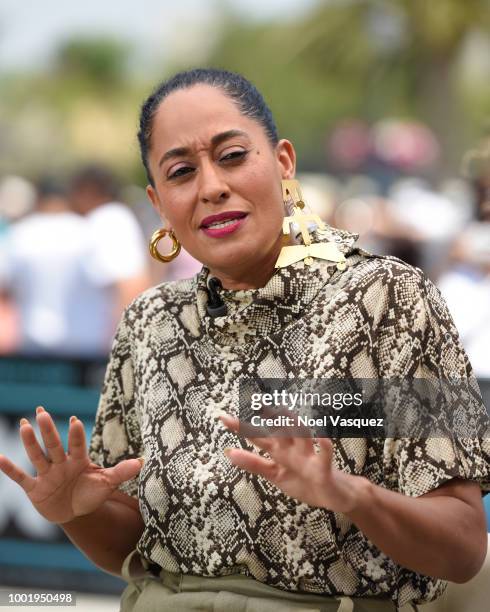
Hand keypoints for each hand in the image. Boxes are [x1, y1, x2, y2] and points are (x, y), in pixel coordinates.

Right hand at [0, 406, 142, 524]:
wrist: (75, 512)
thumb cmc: (91, 493)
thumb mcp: (107, 483)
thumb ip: (121, 472)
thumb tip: (143, 461)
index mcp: (79, 460)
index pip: (77, 445)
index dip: (76, 435)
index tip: (74, 421)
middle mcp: (61, 463)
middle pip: (54, 445)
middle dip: (48, 431)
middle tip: (42, 412)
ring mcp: (47, 474)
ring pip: (37, 456)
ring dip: (30, 442)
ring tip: (24, 424)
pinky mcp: (34, 488)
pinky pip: (20, 477)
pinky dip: (9, 469)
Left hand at [220, 414, 366, 512]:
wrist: (335, 496)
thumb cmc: (305, 482)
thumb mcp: (275, 475)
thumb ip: (253, 464)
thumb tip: (228, 451)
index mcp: (279, 451)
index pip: (257, 436)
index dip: (240, 428)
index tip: (222, 417)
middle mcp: (292, 448)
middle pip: (278, 429)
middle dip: (268, 417)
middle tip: (255, 402)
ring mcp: (309, 456)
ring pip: (302, 435)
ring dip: (294, 424)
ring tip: (284, 412)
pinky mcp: (324, 468)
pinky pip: (325, 454)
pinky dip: (323, 445)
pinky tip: (321, 437)